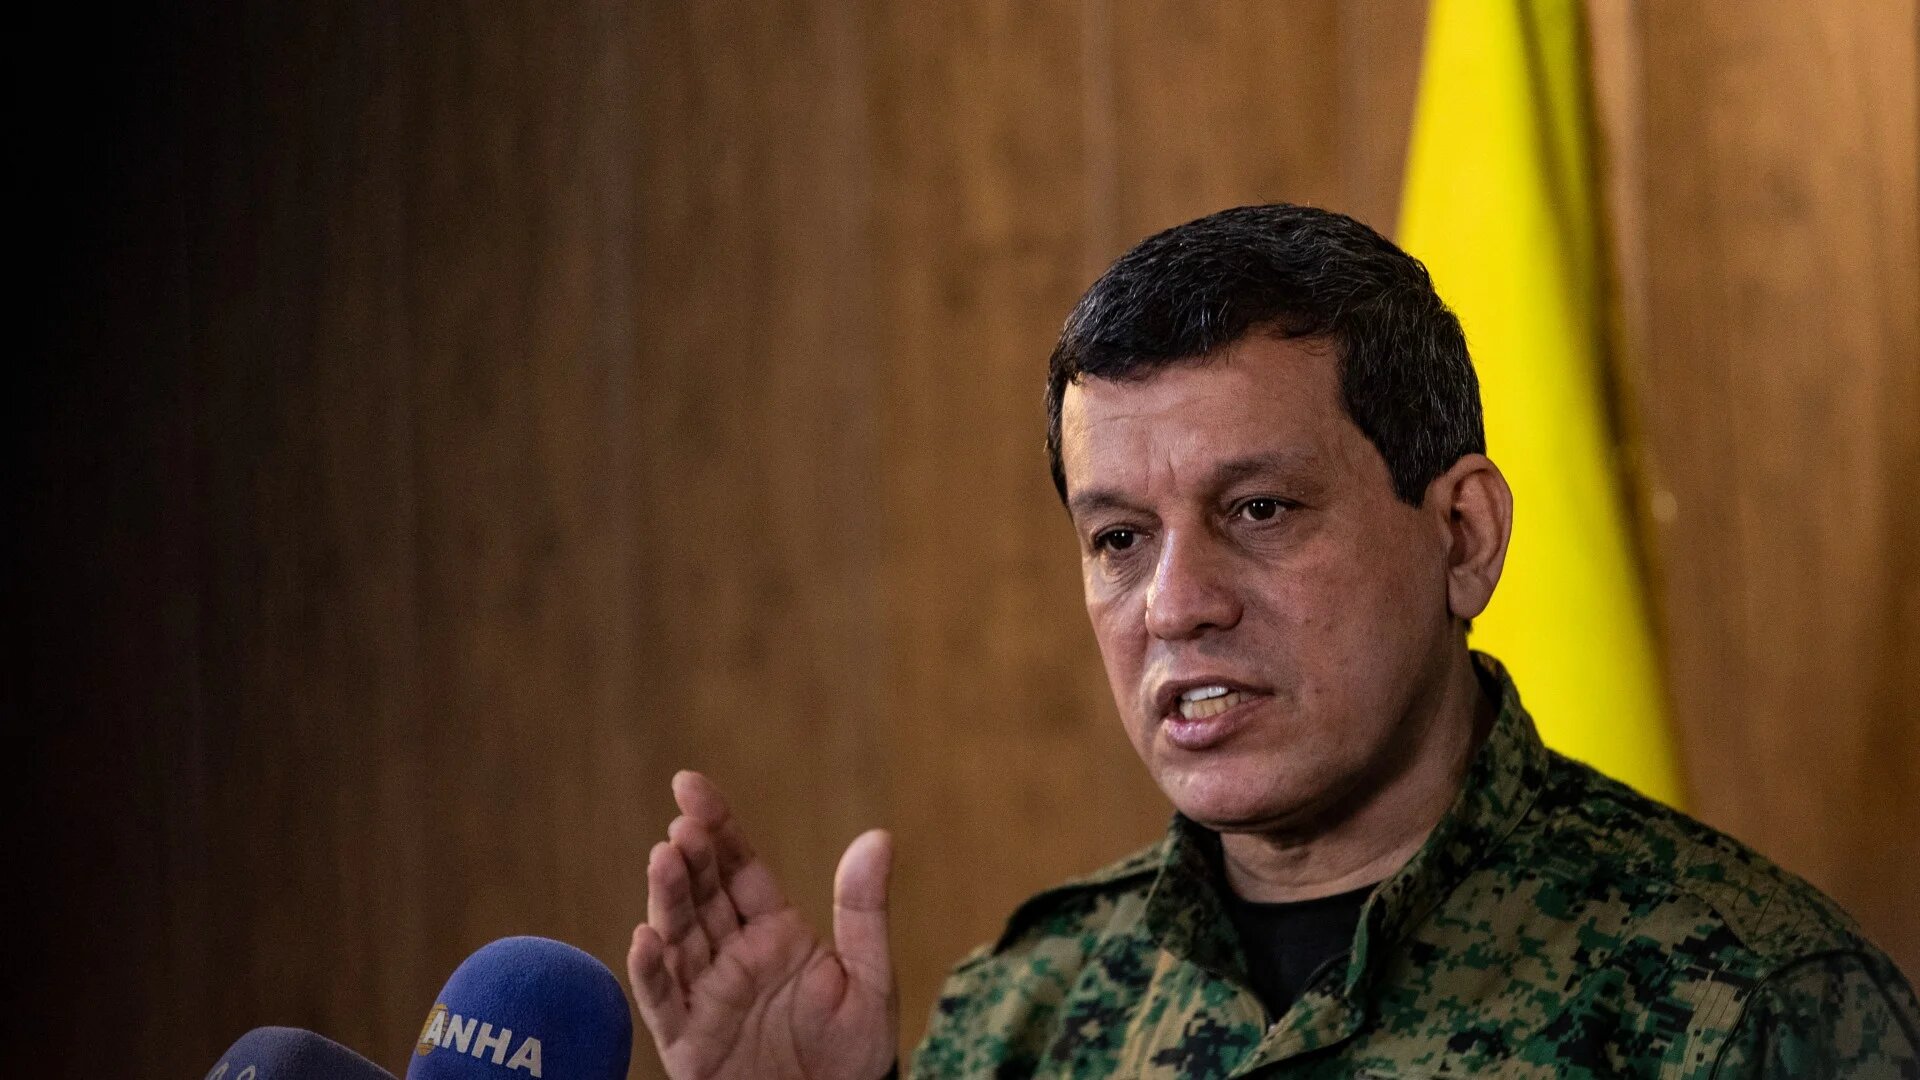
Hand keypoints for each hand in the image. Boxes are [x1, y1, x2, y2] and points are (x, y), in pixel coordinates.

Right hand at [629, 771, 897, 1079]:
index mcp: (775, 933)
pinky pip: (664, 1002)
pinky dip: (651, 971)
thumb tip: (879, 836)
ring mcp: (707, 996)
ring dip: (666, 898)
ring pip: (678, 937)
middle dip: (689, 859)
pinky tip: (644, 938)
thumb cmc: (852, 1055)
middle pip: (702, 896)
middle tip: (683, 825)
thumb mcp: (870, 978)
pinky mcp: (690, 1041)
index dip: (715, 825)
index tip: (688, 785)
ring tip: (663, 859)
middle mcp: (733, 957)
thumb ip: (864, 909)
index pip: (737, 867)